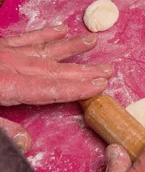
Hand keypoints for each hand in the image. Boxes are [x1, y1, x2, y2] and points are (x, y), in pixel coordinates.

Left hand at [0, 24, 112, 151]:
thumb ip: (2, 130)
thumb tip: (27, 143)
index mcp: (6, 86)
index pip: (50, 89)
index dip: (77, 89)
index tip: (100, 86)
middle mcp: (10, 65)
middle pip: (54, 69)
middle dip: (84, 71)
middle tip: (108, 70)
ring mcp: (4, 52)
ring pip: (44, 49)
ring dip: (71, 46)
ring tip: (92, 41)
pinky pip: (25, 37)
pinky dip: (44, 33)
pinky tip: (61, 28)